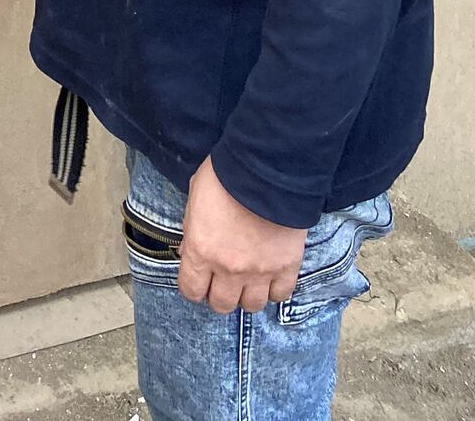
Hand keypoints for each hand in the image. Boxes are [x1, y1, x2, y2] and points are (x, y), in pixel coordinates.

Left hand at [178, 158, 306, 314]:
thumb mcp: (194, 199)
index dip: (193, 287)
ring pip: (251, 306)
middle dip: (219, 294)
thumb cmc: (224, 177)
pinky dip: (274, 289)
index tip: (198, 281)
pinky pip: (280, 295)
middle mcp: (228, 268)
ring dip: (247, 295)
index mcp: (200, 251)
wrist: (264, 168)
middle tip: (223, 281)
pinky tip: (270, 276)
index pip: (191, 290)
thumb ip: (191, 231)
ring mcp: (259, 271)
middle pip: (221, 304)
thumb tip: (188, 252)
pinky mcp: (286, 267)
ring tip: (247, 280)